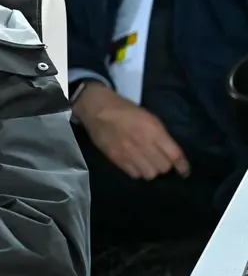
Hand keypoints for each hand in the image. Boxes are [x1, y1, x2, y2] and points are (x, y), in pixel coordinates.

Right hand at [74, 82, 190, 179]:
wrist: (97, 109)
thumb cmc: (125, 109)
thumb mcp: (148, 117)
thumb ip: (160, 135)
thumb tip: (169, 152)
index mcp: (154, 130)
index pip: (174, 155)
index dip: (182, 166)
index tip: (184, 171)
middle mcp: (143, 143)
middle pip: (163, 167)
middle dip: (164, 165)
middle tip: (160, 161)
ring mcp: (129, 152)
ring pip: (150, 174)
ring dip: (151, 170)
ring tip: (147, 164)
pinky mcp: (117, 158)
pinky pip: (134, 174)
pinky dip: (137, 172)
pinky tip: (135, 164)